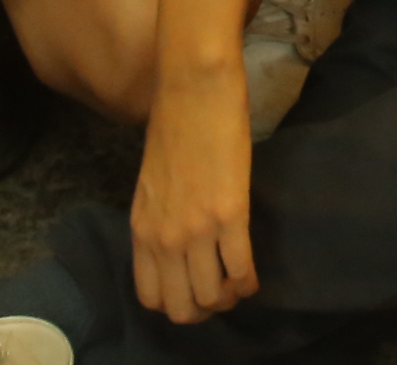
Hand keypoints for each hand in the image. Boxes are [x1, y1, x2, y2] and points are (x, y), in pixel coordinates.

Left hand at [129, 69, 258, 322]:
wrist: (194, 86)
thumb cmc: (174, 123)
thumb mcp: (152, 181)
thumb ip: (159, 217)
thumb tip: (177, 243)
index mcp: (141, 228)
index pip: (151, 296)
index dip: (177, 302)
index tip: (194, 290)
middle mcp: (164, 238)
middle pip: (183, 307)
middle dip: (205, 308)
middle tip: (221, 293)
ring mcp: (196, 229)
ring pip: (212, 297)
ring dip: (230, 296)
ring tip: (239, 282)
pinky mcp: (230, 214)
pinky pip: (240, 270)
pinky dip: (250, 281)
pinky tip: (254, 274)